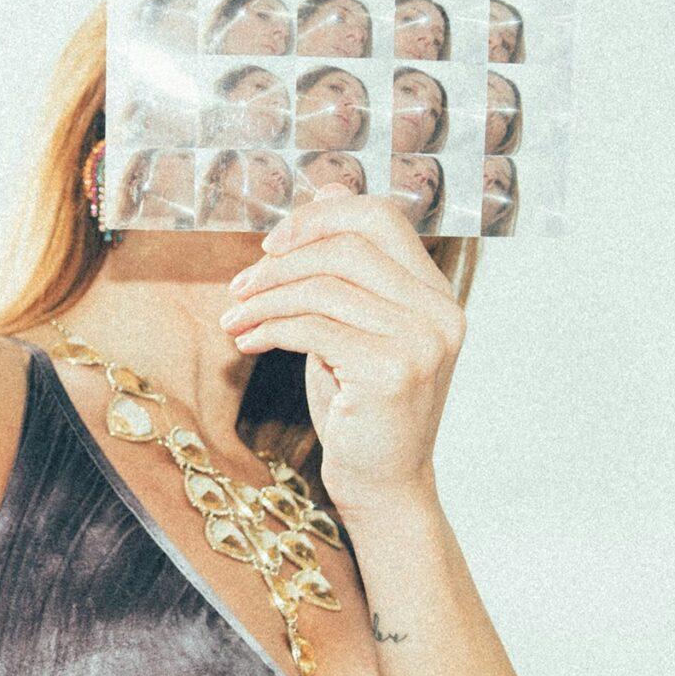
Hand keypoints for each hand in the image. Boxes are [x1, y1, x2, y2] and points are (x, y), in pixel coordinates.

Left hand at [215, 183, 464, 512]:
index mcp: (437, 294)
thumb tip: (329, 186)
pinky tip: (247, 344)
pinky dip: (268, 330)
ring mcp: (422, 343)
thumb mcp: (353, 326)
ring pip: (323, 288)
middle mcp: (440, 313)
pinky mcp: (392, 373)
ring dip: (264, 300)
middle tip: (238, 289)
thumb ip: (346, 267)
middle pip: (346, 247)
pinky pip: (312, 328)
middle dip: (279, 264)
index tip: (272, 245)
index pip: (381, 217)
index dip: (320, 218)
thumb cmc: (362, 409)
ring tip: (233, 320)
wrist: (383, 489)